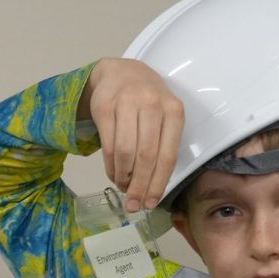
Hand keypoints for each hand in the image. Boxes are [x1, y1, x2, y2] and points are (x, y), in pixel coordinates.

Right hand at [78, 57, 184, 212]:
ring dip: (123, 176)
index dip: (158, 183)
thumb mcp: (163, 117)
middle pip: (146, 156)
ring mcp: (127, 103)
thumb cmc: (147, 101)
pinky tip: (113, 174)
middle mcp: (152, 105)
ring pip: (125, 152)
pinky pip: (108, 144)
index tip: (151, 203)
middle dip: (139, 186)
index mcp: (174, 111)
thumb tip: (151, 187)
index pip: (167, 155)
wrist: (120, 72)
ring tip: (122, 187)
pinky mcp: (104, 106)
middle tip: (133, 205)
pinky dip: (110, 166)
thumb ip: (162, 146)